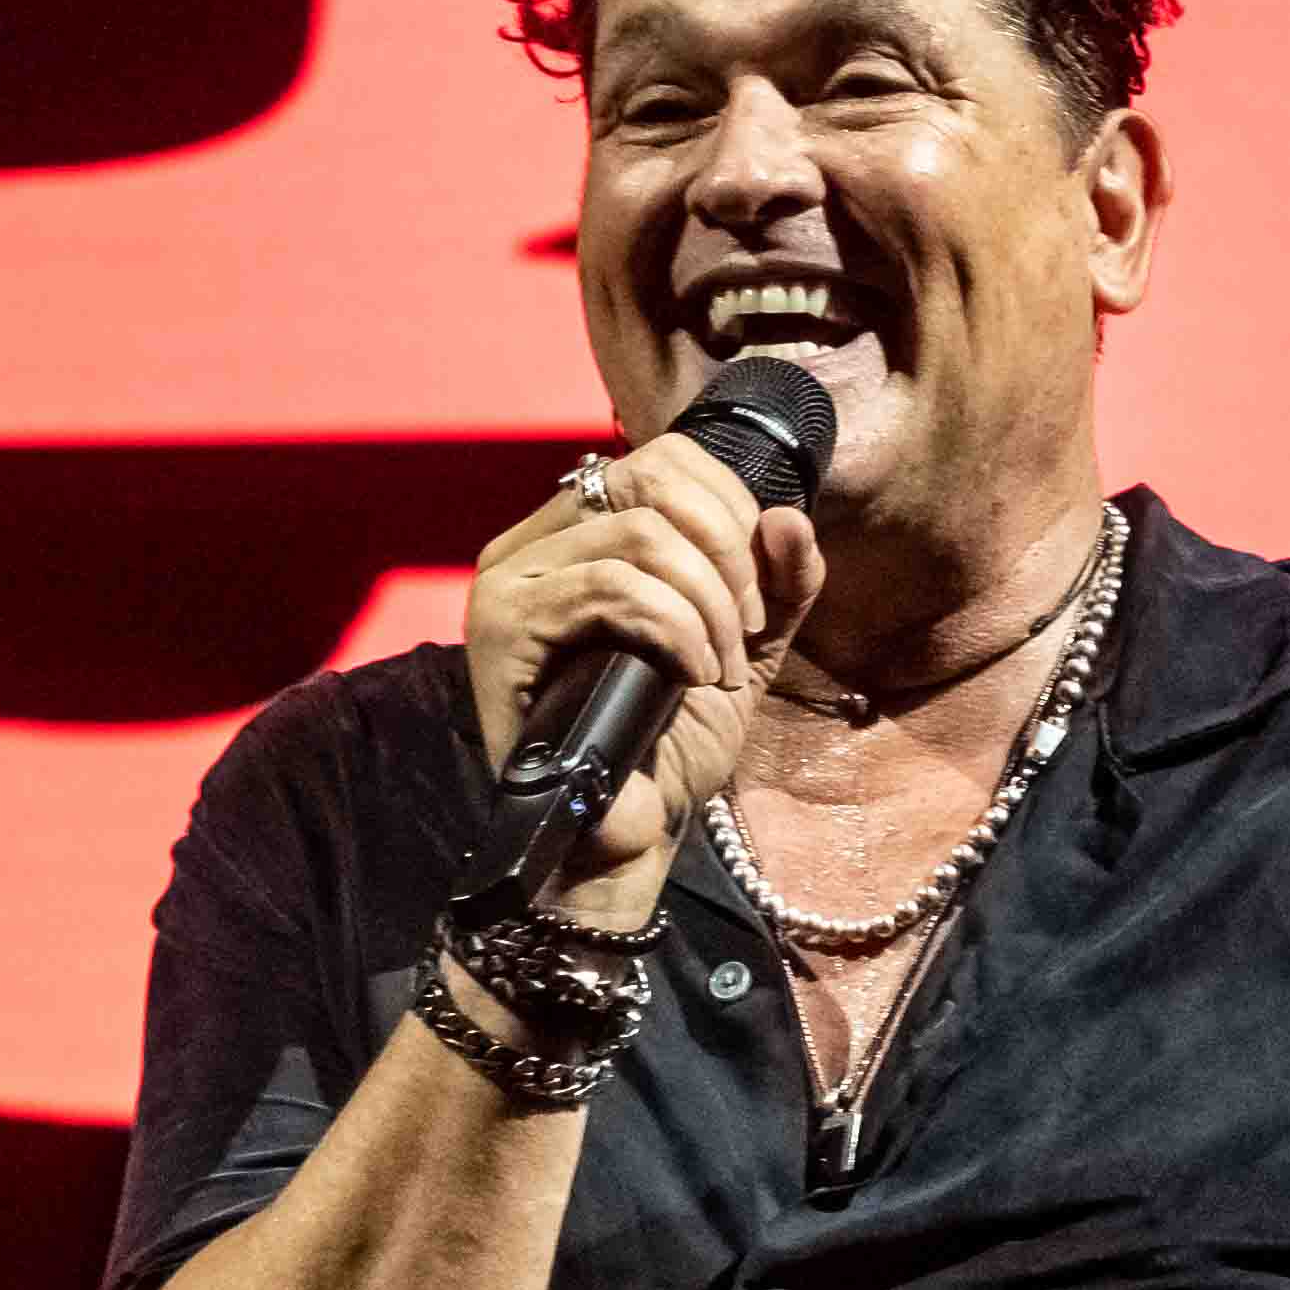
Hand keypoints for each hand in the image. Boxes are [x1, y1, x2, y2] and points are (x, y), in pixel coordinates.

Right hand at [459, 439, 826, 912]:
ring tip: (717, 661)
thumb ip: (778, 580)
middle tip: (743, 628)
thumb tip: (787, 516)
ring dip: (707, 601)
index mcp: (584, 533)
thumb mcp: (746, 644)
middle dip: (726, 554)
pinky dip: (674, 628)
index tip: (755, 592)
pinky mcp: (502, 625)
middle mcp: (537, 543)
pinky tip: (690, 674)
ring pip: (639, 535)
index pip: (664, 459)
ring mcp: (511, 581)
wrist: (627, 830)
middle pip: (653, 480)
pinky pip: (610, 586)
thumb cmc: (670, 739)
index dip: (731, 508)